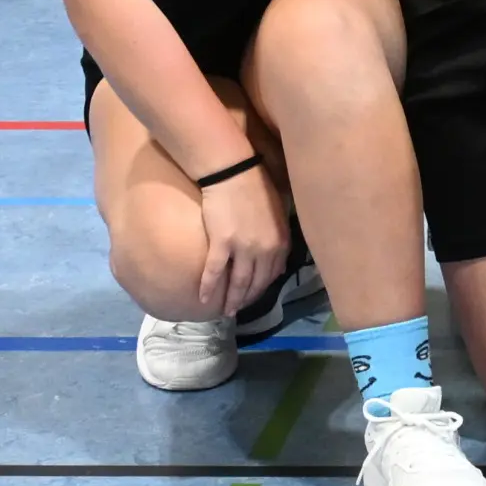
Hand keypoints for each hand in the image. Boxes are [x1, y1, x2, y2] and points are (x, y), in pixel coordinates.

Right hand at [192, 163, 289, 317]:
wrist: (234, 173)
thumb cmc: (256, 189)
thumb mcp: (277, 215)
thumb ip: (278, 239)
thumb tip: (278, 262)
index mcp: (281, 242)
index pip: (273, 274)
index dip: (262, 288)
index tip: (255, 296)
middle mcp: (265, 249)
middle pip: (255, 282)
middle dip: (247, 298)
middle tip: (238, 310)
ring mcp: (244, 248)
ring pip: (237, 282)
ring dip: (231, 300)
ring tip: (225, 312)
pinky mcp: (222, 243)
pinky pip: (214, 271)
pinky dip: (208, 287)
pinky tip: (204, 298)